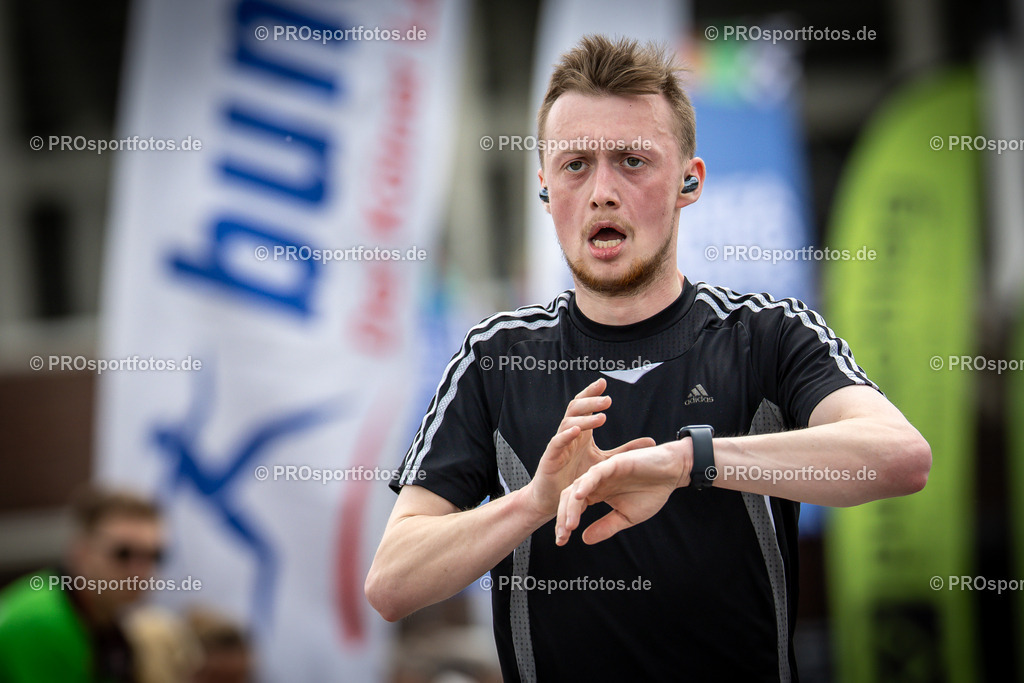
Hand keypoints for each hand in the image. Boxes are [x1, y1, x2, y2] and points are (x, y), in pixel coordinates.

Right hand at [524, 378, 654, 519]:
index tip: (603, 382)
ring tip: (601, 418)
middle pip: (576, 409)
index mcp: (581, 432)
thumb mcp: (605, 461)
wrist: (554, 498)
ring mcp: (559, 444)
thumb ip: (625, 450)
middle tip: (607, 400)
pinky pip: (557, 443)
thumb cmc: (576, 477)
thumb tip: (651, 441)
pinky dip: (566, 435)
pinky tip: (577, 431)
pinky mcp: (550, 458)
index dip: (591, 393)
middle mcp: (569, 434)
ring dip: (584, 419)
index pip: (585, 406)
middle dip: (590, 401)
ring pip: (568, 423)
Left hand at [555, 439, 690, 545]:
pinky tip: (579, 496)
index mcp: (596, 493)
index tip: (562, 542)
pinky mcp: (613, 463)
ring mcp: (602, 471)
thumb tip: (584, 540)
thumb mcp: (626, 517)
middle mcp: (595, 482)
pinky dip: (586, 484)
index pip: (574, 508)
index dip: (566, 524)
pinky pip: (595, 473)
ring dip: (572, 506)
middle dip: (563, 518)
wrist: (671, 474)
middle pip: (569, 498)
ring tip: (569, 525)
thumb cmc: (651, 492)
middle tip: (562, 536)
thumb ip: (606, 526)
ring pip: (578, 487)